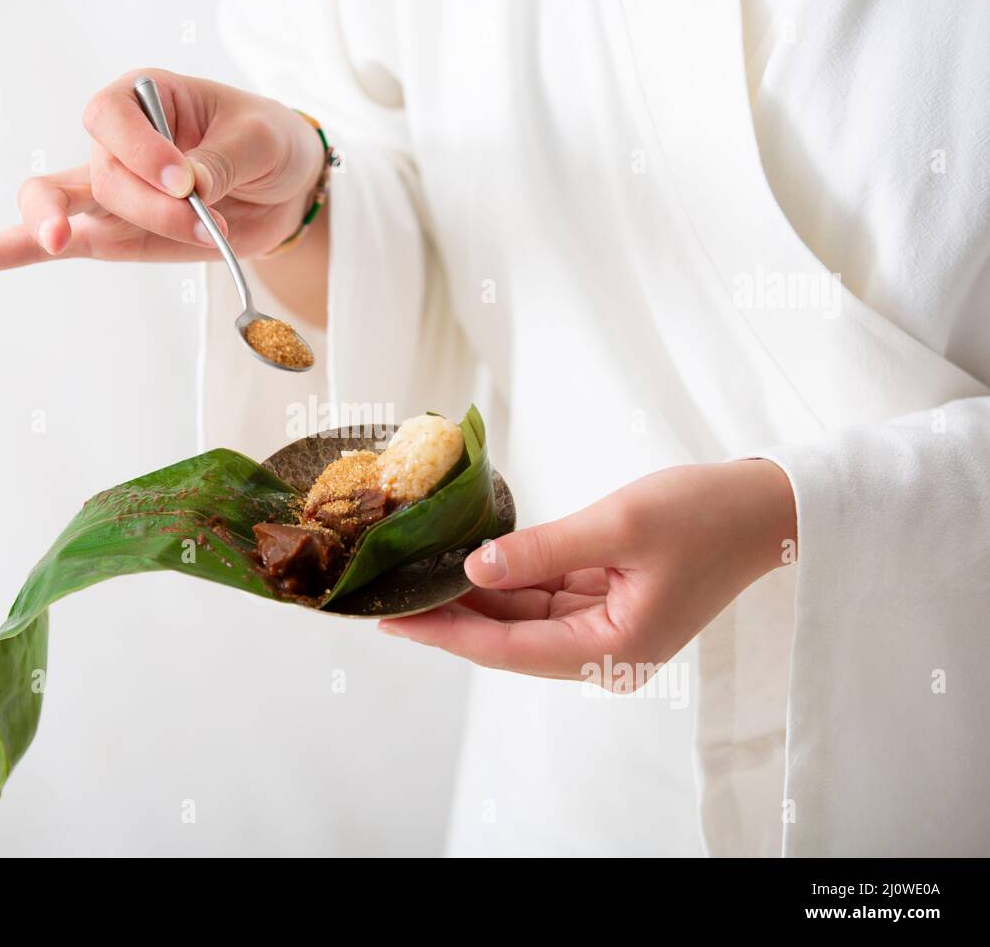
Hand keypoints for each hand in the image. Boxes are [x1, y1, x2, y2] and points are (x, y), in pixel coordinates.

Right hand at [0, 68, 325, 275]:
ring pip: (55, 206)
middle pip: (96, 174)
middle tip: (201, 222)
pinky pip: (39, 244)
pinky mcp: (108, 236)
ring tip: (72, 239)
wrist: (283, 187)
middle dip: (149, 208)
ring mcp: (104, 192)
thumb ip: (221, 162)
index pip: (110, 115)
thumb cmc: (267, 146)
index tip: (186, 180)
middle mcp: (114, 142)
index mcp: (145, 99)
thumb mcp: (260, 143)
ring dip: (81, 233)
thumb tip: (187, 189)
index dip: (140, 150)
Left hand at [379, 460, 796, 687]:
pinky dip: (509, 582)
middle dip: (452, 617)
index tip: (393, 621)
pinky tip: (470, 564)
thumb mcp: (618, 525)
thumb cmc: (705, 514)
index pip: (509, 648)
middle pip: (510, 639)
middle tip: (391, 597)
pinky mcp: (610, 606)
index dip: (447, 633)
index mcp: (614, 651)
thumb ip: (541, 550)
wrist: (768, 507)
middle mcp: (607, 653)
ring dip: (477, 599)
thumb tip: (474, 569)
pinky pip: (546, 599)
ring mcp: (608, 631)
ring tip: (419, 578)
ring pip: (524, 619)